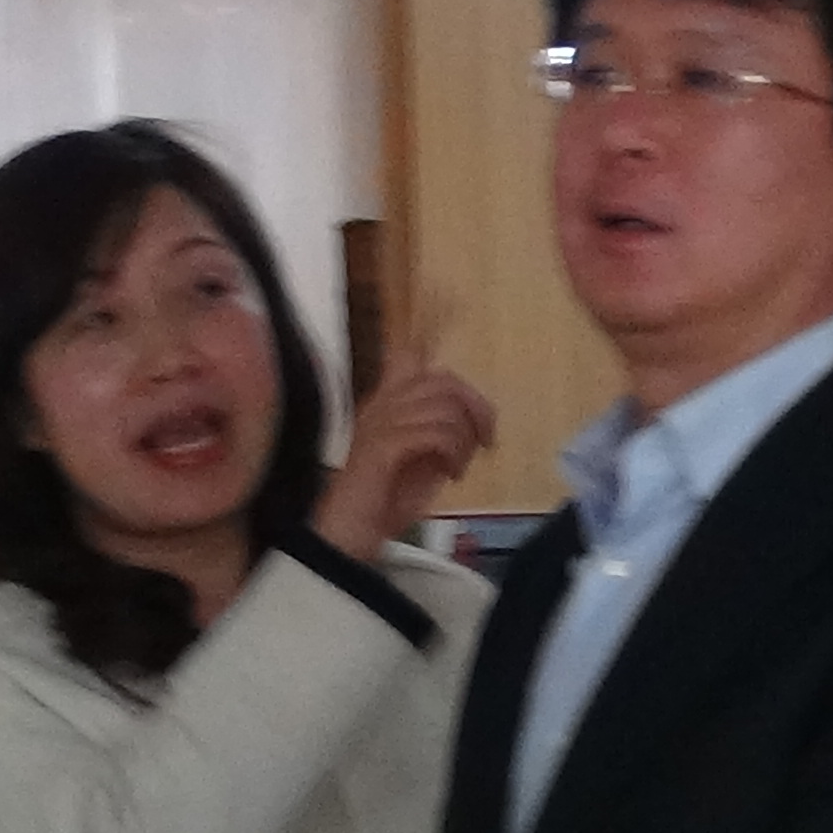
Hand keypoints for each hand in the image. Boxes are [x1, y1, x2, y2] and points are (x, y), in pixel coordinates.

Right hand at [315, 302, 493, 562]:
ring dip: (463, 440)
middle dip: (475, 408)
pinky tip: (449, 474)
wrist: (347, 535)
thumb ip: (442, 437)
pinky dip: (452, 453)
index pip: (406, 353)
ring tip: (457, 467)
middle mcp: (381, 405)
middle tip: (485, 442)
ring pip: (442, 407)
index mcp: (387, 403)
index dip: (428, 327)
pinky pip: (433, 433)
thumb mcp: (422, 463)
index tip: (447, 298)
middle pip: (441, 380)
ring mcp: (379, 424)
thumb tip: (474, 427)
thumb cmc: (382, 502)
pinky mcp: (382, 448)